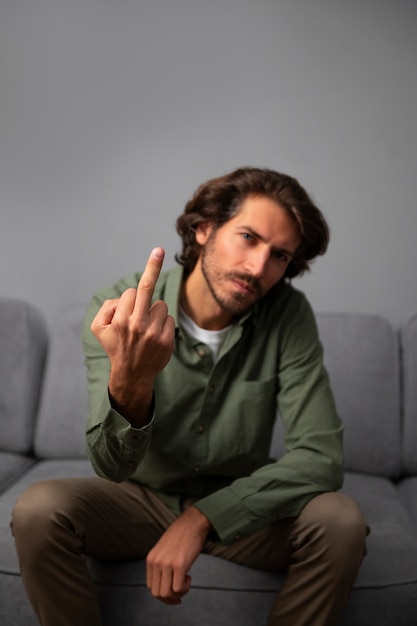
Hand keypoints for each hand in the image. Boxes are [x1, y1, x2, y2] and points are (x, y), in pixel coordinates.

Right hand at [91, 247, 174, 425]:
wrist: (132, 374)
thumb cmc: (115, 346)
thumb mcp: (98, 328)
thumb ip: (106, 308)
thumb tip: (124, 298)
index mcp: (120, 320)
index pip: (131, 293)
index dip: (130, 299)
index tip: (135, 293)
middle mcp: (137, 325)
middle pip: (146, 288)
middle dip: (152, 267)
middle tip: (158, 250)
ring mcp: (153, 333)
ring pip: (160, 305)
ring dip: (154, 312)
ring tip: (145, 329)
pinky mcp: (167, 340)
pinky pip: (168, 318)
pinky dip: (162, 323)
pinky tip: (154, 337)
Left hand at [146, 506, 211, 604]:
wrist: (193, 522)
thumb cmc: (182, 536)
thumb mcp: (164, 549)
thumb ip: (161, 563)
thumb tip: (164, 584)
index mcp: (150, 559)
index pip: (151, 587)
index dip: (163, 593)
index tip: (173, 591)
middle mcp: (156, 562)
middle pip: (157, 594)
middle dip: (170, 599)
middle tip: (181, 593)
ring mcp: (167, 563)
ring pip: (166, 594)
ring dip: (178, 595)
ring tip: (185, 583)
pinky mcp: (180, 564)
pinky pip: (178, 589)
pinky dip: (184, 589)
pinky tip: (189, 577)